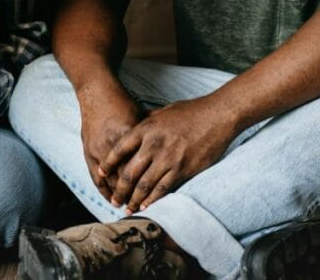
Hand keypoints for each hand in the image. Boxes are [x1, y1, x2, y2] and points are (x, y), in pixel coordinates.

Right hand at [75, 77, 143, 201]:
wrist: (97, 92)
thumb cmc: (124, 104)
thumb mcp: (143, 118)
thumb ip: (153, 138)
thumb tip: (170, 152)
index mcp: (132, 135)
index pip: (142, 166)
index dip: (148, 184)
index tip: (155, 197)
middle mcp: (114, 144)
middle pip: (125, 177)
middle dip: (132, 195)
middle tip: (140, 209)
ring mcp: (98, 147)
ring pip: (109, 179)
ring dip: (117, 194)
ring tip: (125, 207)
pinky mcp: (88, 148)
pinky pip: (95, 174)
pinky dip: (102, 187)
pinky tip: (108, 197)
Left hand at [100, 96, 237, 212]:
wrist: (217, 116)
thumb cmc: (190, 111)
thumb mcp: (162, 112)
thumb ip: (146, 122)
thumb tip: (133, 126)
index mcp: (146, 129)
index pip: (120, 149)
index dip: (108, 163)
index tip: (101, 173)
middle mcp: (154, 145)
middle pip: (129, 172)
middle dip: (119, 189)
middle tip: (113, 199)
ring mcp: (169, 159)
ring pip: (145, 184)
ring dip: (134, 199)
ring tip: (127, 208)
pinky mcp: (184, 169)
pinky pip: (164, 188)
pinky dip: (153, 199)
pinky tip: (146, 206)